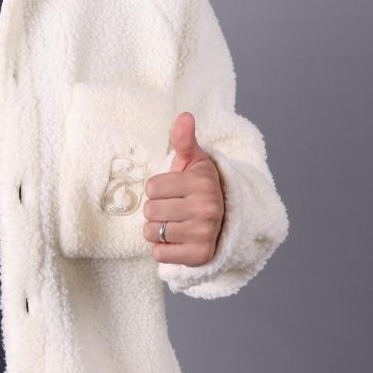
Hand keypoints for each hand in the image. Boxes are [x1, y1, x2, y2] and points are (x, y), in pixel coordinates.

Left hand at [143, 112, 224, 266]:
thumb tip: (184, 116)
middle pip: (150, 211)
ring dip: (157, 231)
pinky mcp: (200, 256)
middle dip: (156, 211)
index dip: (158, 190)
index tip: (174, 192)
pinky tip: (177, 241)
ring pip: (152, 232)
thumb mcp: (194, 161)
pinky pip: (159, 253)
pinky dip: (162, 249)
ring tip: (175, 225)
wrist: (223, 220)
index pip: (151, 188)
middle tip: (174, 210)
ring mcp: (205, 233)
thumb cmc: (198, 187)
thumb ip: (184, 140)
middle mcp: (207, 208)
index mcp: (202, 182)